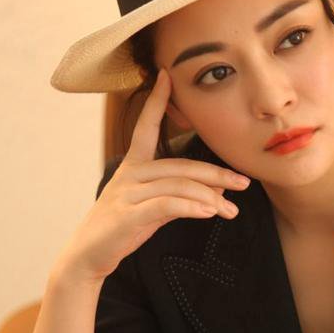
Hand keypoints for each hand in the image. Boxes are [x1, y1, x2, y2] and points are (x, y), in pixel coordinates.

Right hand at [56, 67, 251, 282]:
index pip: (146, 126)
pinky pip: (167, 205)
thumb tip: (218, 190)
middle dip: (216, 174)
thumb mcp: (154, 207)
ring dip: (210, 198)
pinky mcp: (128, 215)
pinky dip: (192, 208)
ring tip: (231, 211)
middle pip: (180, 166)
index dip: (156, 101)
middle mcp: (130, 174)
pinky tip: (209, 213)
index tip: (167, 75)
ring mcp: (127, 193)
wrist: (89, 257)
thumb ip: (180, 194)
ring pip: (178, 186)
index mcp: (133, 165)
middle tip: (244, 182)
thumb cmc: (123, 228)